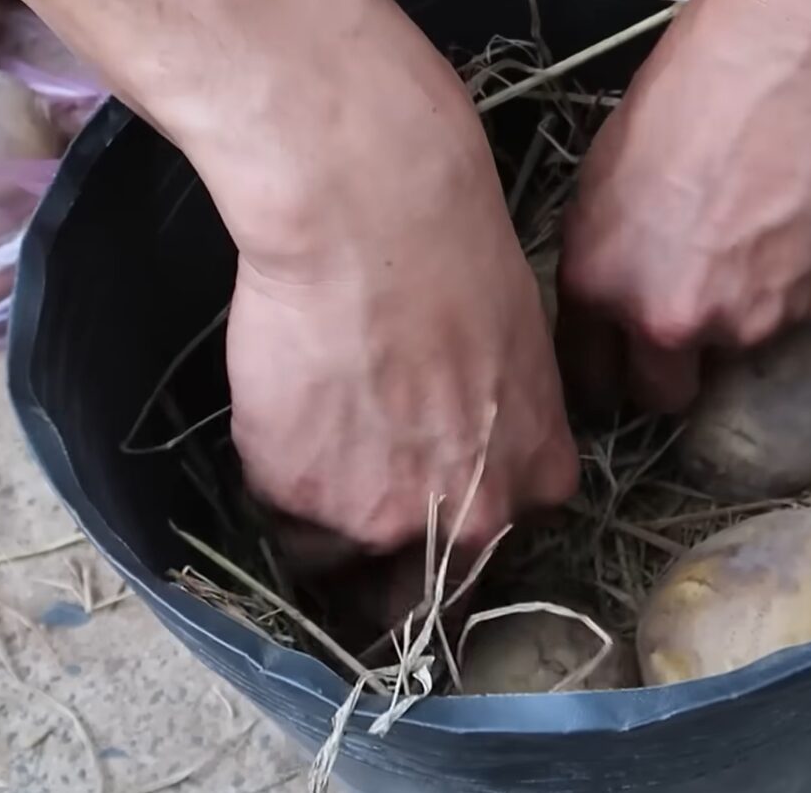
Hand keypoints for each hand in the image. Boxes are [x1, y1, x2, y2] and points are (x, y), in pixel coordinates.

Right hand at [217, 6, 577, 567]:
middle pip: (422, 592)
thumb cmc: (454, 254)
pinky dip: (272, 473)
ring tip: (308, 430)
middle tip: (348, 516)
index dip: (444, 537)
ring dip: (319, 516)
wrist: (371, 217)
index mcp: (537, 480)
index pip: (494, 554)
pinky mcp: (301, 500)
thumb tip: (463, 440)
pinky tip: (282, 405)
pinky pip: (278, 512)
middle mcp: (474, 523)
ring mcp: (385, 521)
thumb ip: (499, 427)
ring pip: (338, 555)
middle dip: (384, 571)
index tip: (414, 520)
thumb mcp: (518, 352)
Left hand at [559, 0, 810, 413]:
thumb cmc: (696, 85)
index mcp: (599, 282)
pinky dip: (794, 288)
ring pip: (734, 355)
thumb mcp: (608, 171)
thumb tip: (619, 288)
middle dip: (673, 369)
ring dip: (740, 319)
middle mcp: (666, 318)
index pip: (588, 376)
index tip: (619, 366)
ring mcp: (747, 321)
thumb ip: (610, 253)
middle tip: (692, 315)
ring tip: (756, 237)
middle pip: (663, 394)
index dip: (605, 372)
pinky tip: (796, 223)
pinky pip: (795, 319)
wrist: (801, 53)